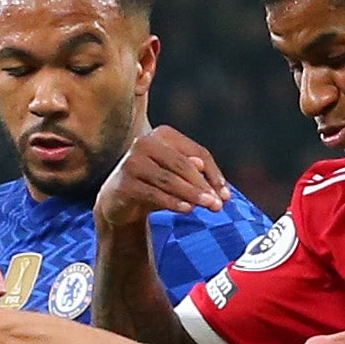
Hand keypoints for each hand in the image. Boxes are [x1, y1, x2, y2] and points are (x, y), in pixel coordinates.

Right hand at [95, 126, 230, 228]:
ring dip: (192, 194)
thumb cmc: (154, 184)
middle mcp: (145, 143)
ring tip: (208, 206)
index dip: (214, 173)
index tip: (226, 195)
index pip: (197, 152)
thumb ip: (193, 172)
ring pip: (169, 179)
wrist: (118, 200)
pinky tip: (188, 209)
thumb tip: (202, 167)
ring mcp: (132, 162)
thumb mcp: (177, 177)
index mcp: (163, 135)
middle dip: (204, 185)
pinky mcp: (124, 182)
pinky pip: (153, 193)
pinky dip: (172, 202)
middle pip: (183, 164)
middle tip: (218, 204)